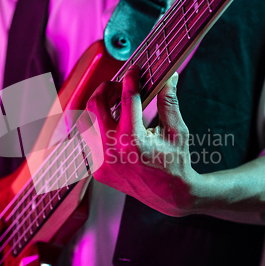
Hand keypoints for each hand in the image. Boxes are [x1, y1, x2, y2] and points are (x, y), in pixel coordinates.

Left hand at [79, 65, 202, 216]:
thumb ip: (169, 102)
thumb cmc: (176, 162)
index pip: (127, 99)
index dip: (130, 79)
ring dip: (99, 108)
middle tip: (119, 86)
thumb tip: (168, 76)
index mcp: (133, 140)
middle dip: (106, 88)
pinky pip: (90, 141)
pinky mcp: (98, 170)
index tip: (134, 70)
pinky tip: (113, 126)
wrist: (169, 195)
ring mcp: (102, 162)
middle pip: (95, 105)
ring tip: (114, 104)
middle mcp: (113, 151)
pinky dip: (99, 129)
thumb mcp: (177, 131)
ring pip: (86, 122)